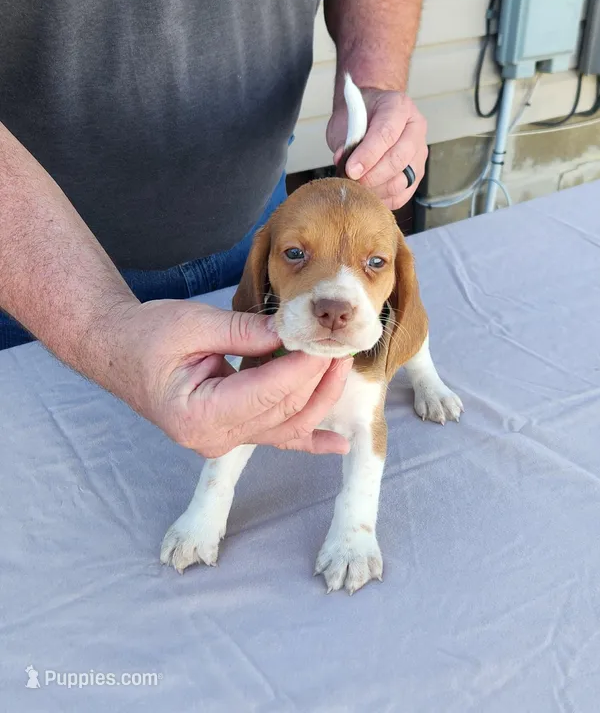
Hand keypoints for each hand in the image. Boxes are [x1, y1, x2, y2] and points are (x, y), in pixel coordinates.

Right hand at [110, 299, 350, 457]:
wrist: (118, 350)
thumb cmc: (146, 335)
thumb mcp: (192, 325)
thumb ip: (243, 331)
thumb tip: (289, 332)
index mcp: (198, 415)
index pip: (267, 393)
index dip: (302, 367)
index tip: (325, 340)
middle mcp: (213, 438)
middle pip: (283, 410)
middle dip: (317, 377)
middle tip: (339, 344)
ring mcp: (223, 440)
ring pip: (286, 425)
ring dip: (319, 398)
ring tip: (343, 368)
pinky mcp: (231, 431)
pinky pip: (275, 437)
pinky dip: (309, 441)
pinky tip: (337, 445)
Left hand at [327, 87, 427, 209]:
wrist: (370, 114)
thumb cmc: (359, 116)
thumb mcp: (347, 120)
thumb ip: (346, 139)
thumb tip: (342, 161)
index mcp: (399, 107)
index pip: (387, 134)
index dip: (368, 155)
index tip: (350, 170)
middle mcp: (415, 128)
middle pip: (398, 159)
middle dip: (372, 176)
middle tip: (352, 181)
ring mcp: (419, 152)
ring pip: (403, 180)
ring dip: (377, 190)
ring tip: (358, 189)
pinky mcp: (417, 173)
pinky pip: (404, 194)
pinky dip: (385, 200)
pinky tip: (369, 196)